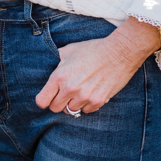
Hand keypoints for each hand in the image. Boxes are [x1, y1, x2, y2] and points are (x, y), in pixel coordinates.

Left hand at [36, 18, 160, 114]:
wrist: (119, 52)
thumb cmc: (93, 50)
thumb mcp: (69, 50)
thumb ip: (55, 60)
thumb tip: (45, 63)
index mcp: (59, 76)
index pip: (42, 101)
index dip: (44, 100)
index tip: (49, 97)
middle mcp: (70, 88)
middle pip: (55, 109)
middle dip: (58, 102)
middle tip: (66, 94)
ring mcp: (84, 96)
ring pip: (71, 110)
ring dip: (74, 103)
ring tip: (81, 91)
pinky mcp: (98, 101)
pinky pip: (86, 111)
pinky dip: (87, 104)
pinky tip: (91, 93)